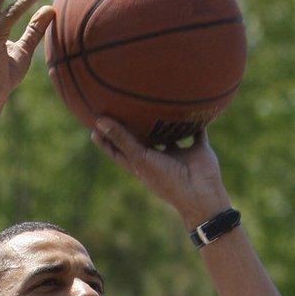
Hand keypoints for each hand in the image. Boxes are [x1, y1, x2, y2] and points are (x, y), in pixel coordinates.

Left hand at [90, 117, 230, 226]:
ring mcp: (178, 154)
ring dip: (166, 123)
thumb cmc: (166, 179)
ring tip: (156, 102)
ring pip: (170, 135)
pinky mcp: (197, 150)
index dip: (107, 141)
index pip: (119, 151)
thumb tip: (98, 122)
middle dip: (135, 127)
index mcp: (142, 165)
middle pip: (143, 140)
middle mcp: (159, 159)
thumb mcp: (140, 158)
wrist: (199, 193)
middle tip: (123, 106)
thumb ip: (121, 139)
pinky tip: (192, 104)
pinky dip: (196, 122)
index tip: (95, 126)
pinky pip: (196, 132)